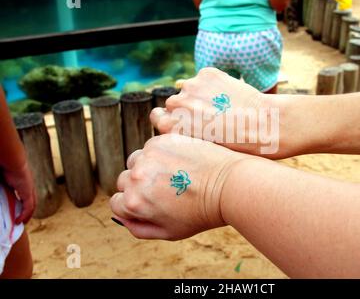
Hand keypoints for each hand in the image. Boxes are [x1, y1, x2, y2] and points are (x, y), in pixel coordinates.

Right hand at [3, 162, 36, 223]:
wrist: (12, 160)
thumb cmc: (5, 166)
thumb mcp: (3, 181)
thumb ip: (3, 186)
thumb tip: (2, 188)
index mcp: (22, 182)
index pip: (25, 195)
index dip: (22, 203)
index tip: (16, 211)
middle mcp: (28, 186)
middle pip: (30, 201)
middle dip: (27, 212)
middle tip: (21, 220)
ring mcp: (29, 189)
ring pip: (31, 206)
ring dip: (27, 215)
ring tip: (21, 223)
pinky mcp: (28, 192)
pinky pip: (28, 207)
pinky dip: (24, 215)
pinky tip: (19, 221)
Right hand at [110, 134, 250, 239]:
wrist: (227, 185)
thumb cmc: (200, 213)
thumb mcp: (168, 232)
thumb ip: (139, 228)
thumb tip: (123, 218)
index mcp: (134, 202)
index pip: (117, 203)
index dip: (134, 205)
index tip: (151, 204)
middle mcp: (136, 177)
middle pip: (124, 181)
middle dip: (139, 187)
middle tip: (164, 191)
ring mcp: (148, 156)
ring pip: (136, 161)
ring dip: (147, 168)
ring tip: (172, 176)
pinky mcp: (162, 140)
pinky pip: (151, 148)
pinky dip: (161, 154)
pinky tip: (180, 164)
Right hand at [150, 67, 282, 157]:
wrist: (262, 127)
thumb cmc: (233, 147)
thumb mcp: (201, 149)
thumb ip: (185, 135)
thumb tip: (181, 126)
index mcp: (170, 126)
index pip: (157, 116)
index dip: (171, 119)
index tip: (182, 123)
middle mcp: (176, 105)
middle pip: (174, 103)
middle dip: (186, 108)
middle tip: (206, 117)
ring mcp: (191, 87)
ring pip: (190, 89)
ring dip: (200, 95)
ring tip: (221, 108)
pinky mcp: (207, 74)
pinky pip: (204, 78)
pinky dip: (213, 85)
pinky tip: (228, 97)